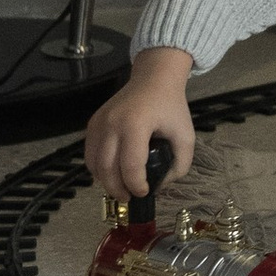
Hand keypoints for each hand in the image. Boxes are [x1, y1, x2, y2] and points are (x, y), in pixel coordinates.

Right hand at [83, 48, 196, 197]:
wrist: (155, 78)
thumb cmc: (171, 106)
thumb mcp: (185, 135)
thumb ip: (180, 165)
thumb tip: (160, 186)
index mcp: (136, 125)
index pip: (130, 165)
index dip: (136, 185)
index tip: (144, 193)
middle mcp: (112, 124)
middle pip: (107, 168)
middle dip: (117, 189)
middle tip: (128, 198)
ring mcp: (99, 122)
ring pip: (93, 163)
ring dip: (105, 181)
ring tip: (120, 188)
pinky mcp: (93, 122)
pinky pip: (90, 153)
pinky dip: (97, 168)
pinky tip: (111, 173)